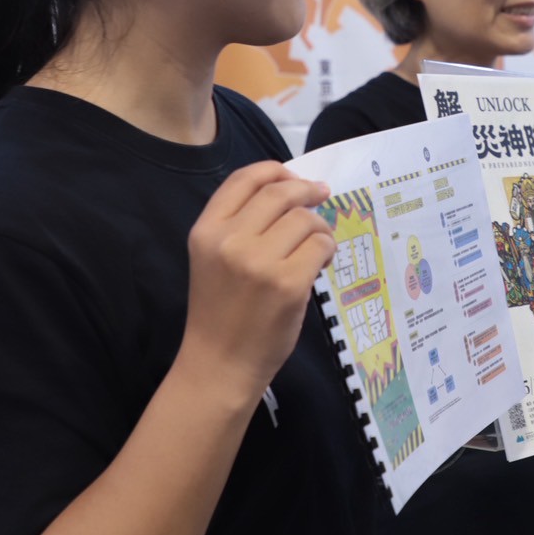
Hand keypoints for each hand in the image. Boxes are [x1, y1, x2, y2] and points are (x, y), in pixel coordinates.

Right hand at [179, 162, 336, 401]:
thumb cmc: (220, 311)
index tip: (294, 177)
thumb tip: (292, 190)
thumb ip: (240, 224)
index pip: (244, 179)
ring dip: (319, 226)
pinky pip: (320, 245)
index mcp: (205, 230)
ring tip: (317, 244)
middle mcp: (229, 240)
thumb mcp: (213, 258)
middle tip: (321, 195)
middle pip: (279, 192)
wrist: (219, 364)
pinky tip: (322, 262)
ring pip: (305, 218)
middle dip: (306, 190)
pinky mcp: (288, 283)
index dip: (275, 170)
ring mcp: (259, 262)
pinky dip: (328, 248)